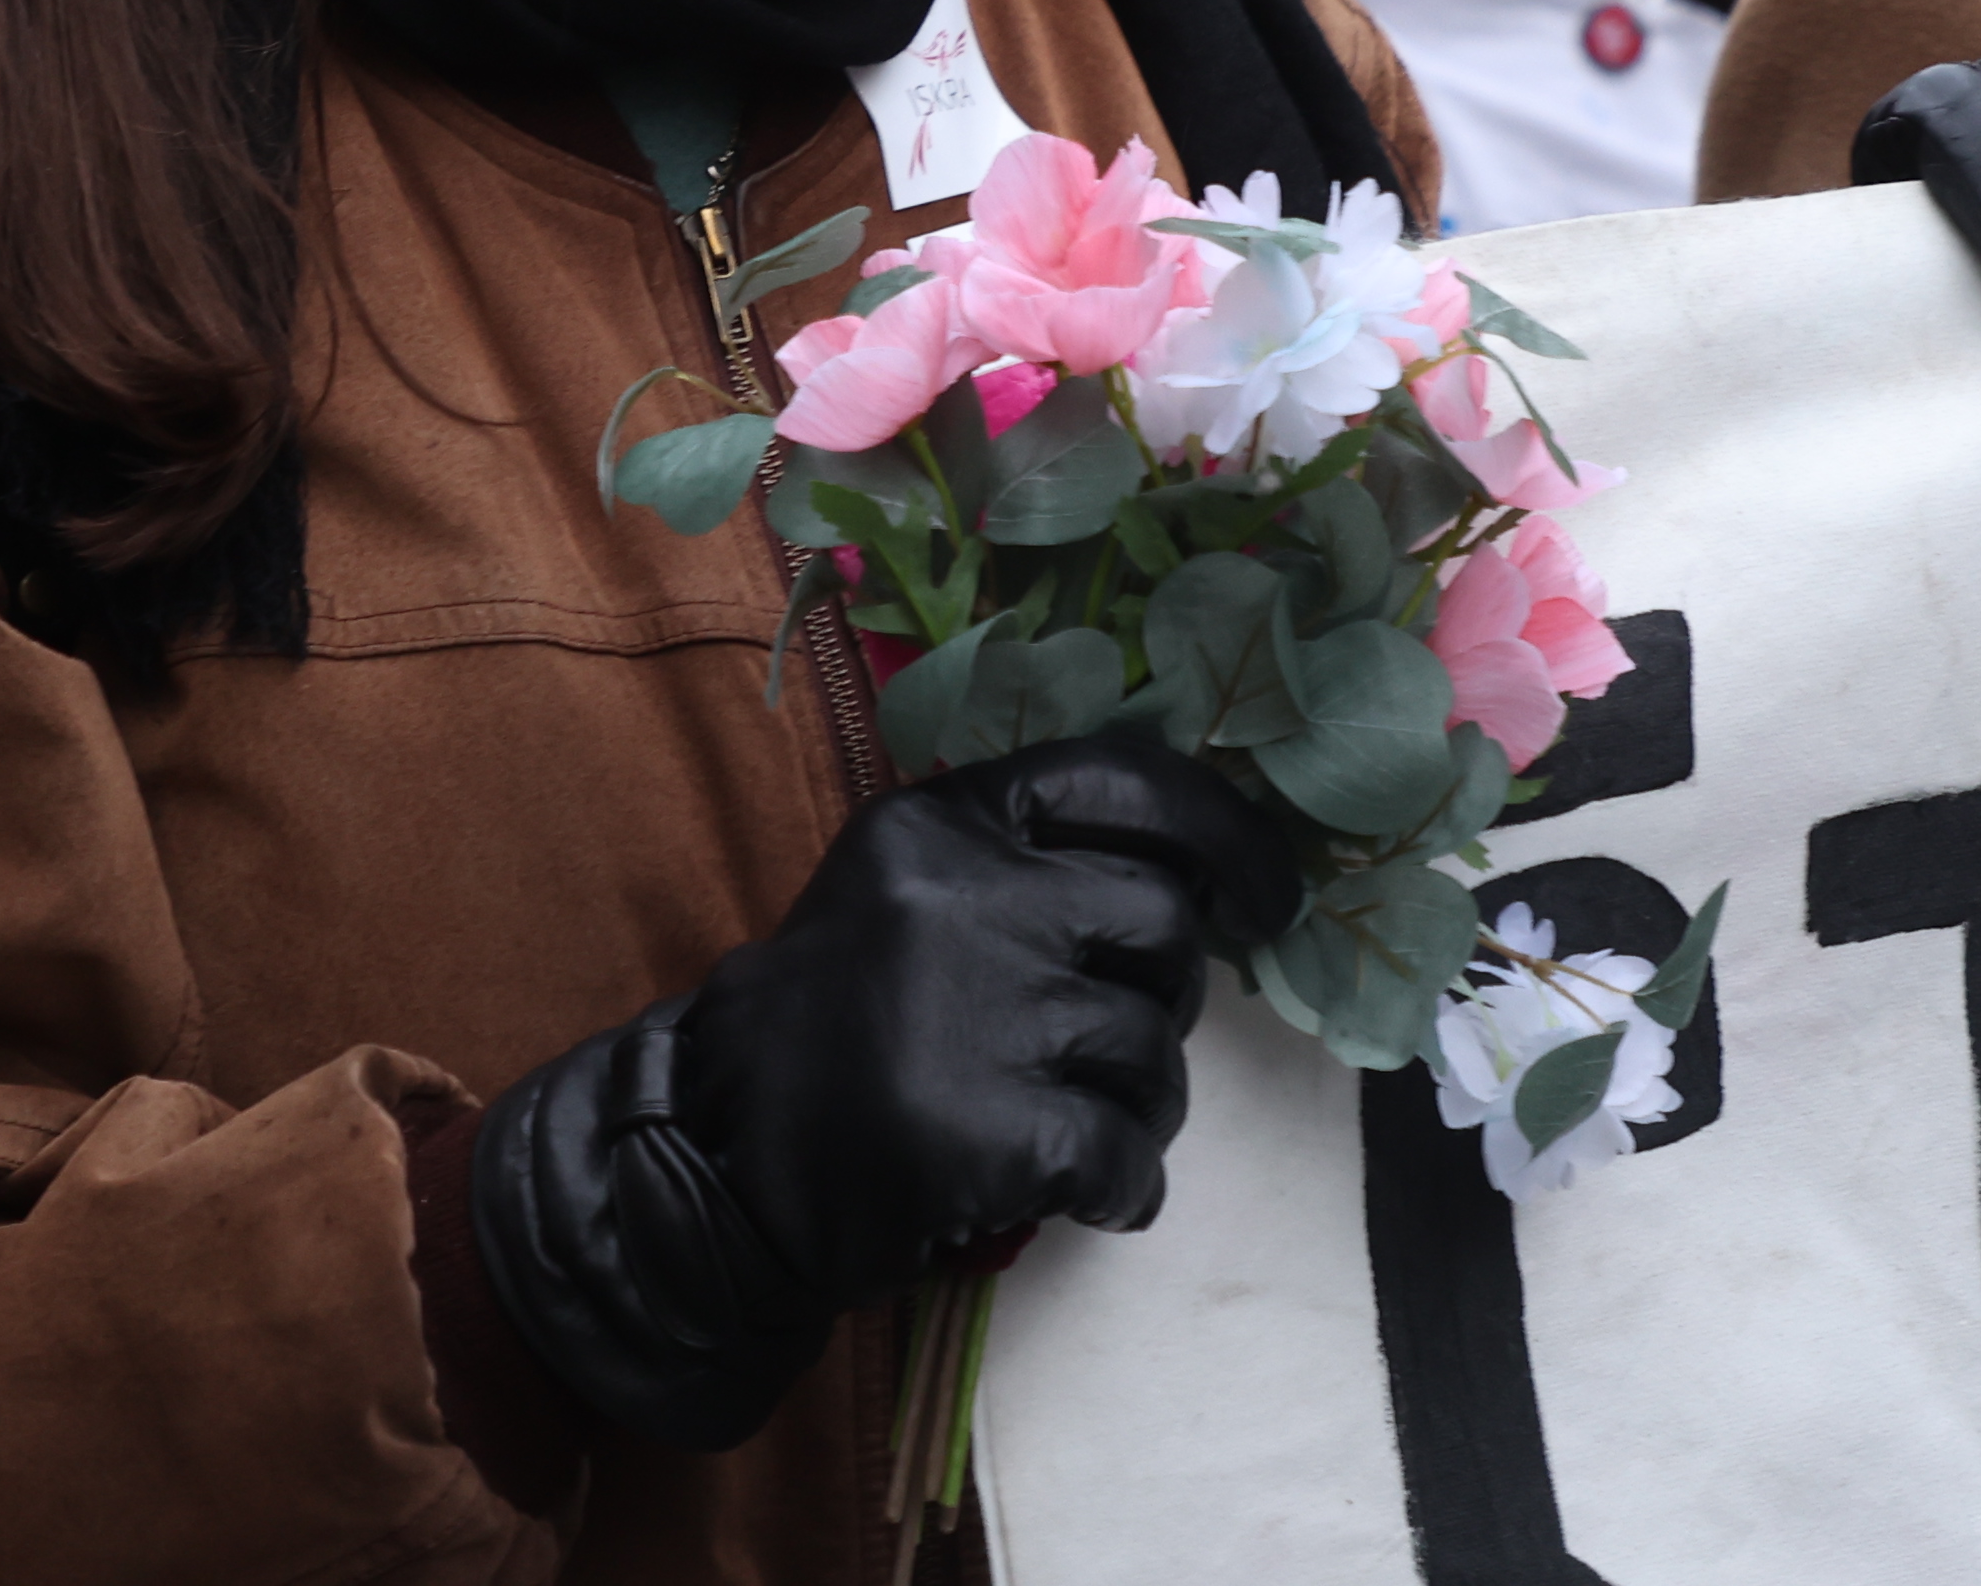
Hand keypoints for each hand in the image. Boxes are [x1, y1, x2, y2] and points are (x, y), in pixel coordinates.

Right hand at [470, 732, 1307, 1448]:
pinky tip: (1092, 1198)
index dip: (1226, 834)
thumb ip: (1022, 865)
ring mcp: (977, 1013)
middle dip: (1165, 997)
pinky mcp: (988, 1130)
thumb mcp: (898, 893)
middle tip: (1114, 1047)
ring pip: (1152, 1048)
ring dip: (1142, 1104)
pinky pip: (1124, 1153)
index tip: (1269, 895)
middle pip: (1163, 925)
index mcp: (942, 824)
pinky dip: (1126, 1186)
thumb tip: (1205, 883)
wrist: (712, 1162)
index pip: (1126, 781)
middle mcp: (964, 898)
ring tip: (1082, 1131)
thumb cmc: (824, 1029)